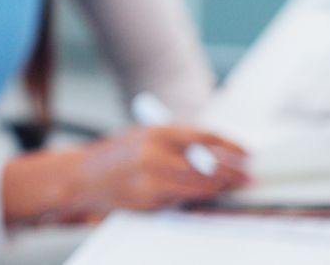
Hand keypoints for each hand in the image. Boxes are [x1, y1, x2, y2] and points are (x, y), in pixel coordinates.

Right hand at [5, 125, 250, 224]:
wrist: (81, 177)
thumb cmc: (115, 156)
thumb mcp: (143, 137)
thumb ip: (174, 142)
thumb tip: (214, 151)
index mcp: (154, 131)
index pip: (202, 136)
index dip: (230, 145)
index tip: (247, 152)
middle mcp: (153, 152)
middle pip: (206, 164)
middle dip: (231, 171)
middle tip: (249, 176)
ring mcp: (151, 177)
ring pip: (198, 185)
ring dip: (220, 187)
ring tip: (236, 186)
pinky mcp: (148, 199)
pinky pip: (182, 199)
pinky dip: (198, 197)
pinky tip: (209, 196)